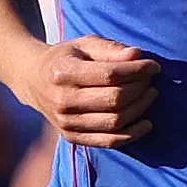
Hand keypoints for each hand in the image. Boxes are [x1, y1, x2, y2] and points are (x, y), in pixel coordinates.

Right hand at [24, 35, 157, 147]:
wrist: (33, 80)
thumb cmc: (66, 58)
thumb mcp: (84, 44)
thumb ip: (110, 49)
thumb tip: (137, 56)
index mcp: (63, 72)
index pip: (110, 75)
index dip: (137, 70)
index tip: (154, 66)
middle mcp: (62, 100)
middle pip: (115, 99)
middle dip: (140, 88)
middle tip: (151, 80)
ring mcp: (66, 122)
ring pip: (115, 121)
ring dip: (140, 109)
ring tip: (150, 95)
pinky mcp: (71, 137)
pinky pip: (108, 141)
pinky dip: (132, 135)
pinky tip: (146, 123)